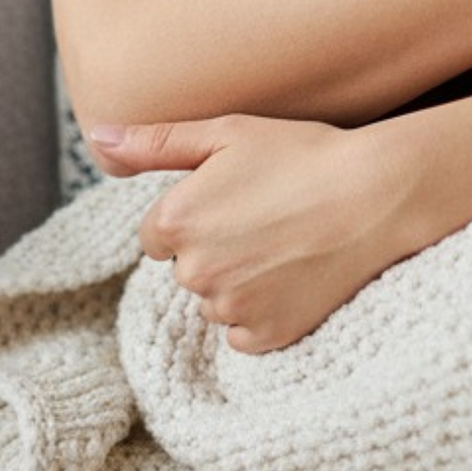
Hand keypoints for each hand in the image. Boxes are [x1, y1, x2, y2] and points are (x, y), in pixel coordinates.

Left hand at [86, 114, 423, 353]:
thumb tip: (96, 138)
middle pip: (184, 268)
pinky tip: (292, 276)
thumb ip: (153, 142)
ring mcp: (231, 309)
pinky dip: (261, 312)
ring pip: (214, 301)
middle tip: (266, 218)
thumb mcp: (225, 133)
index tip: (236, 200)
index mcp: (174, 221)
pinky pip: (243, 332)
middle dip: (213, 249)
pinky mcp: (266, 337)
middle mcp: (193, 272)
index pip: (157, 235)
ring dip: (237, 282)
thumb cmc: (300, 154)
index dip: (195, 215)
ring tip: (284, 245)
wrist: (375, 194)